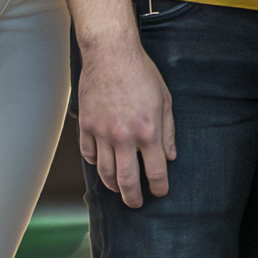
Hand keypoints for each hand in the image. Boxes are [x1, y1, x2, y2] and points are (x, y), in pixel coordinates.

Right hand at [77, 40, 175, 206]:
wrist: (110, 54)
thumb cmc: (141, 73)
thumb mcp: (165, 100)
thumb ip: (168, 131)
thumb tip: (171, 156)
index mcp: (148, 130)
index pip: (155, 171)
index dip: (159, 187)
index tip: (160, 191)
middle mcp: (124, 136)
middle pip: (127, 181)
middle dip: (133, 198)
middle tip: (136, 204)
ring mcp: (102, 133)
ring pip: (105, 172)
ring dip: (113, 186)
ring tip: (119, 190)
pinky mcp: (86, 126)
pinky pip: (89, 155)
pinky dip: (96, 164)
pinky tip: (103, 165)